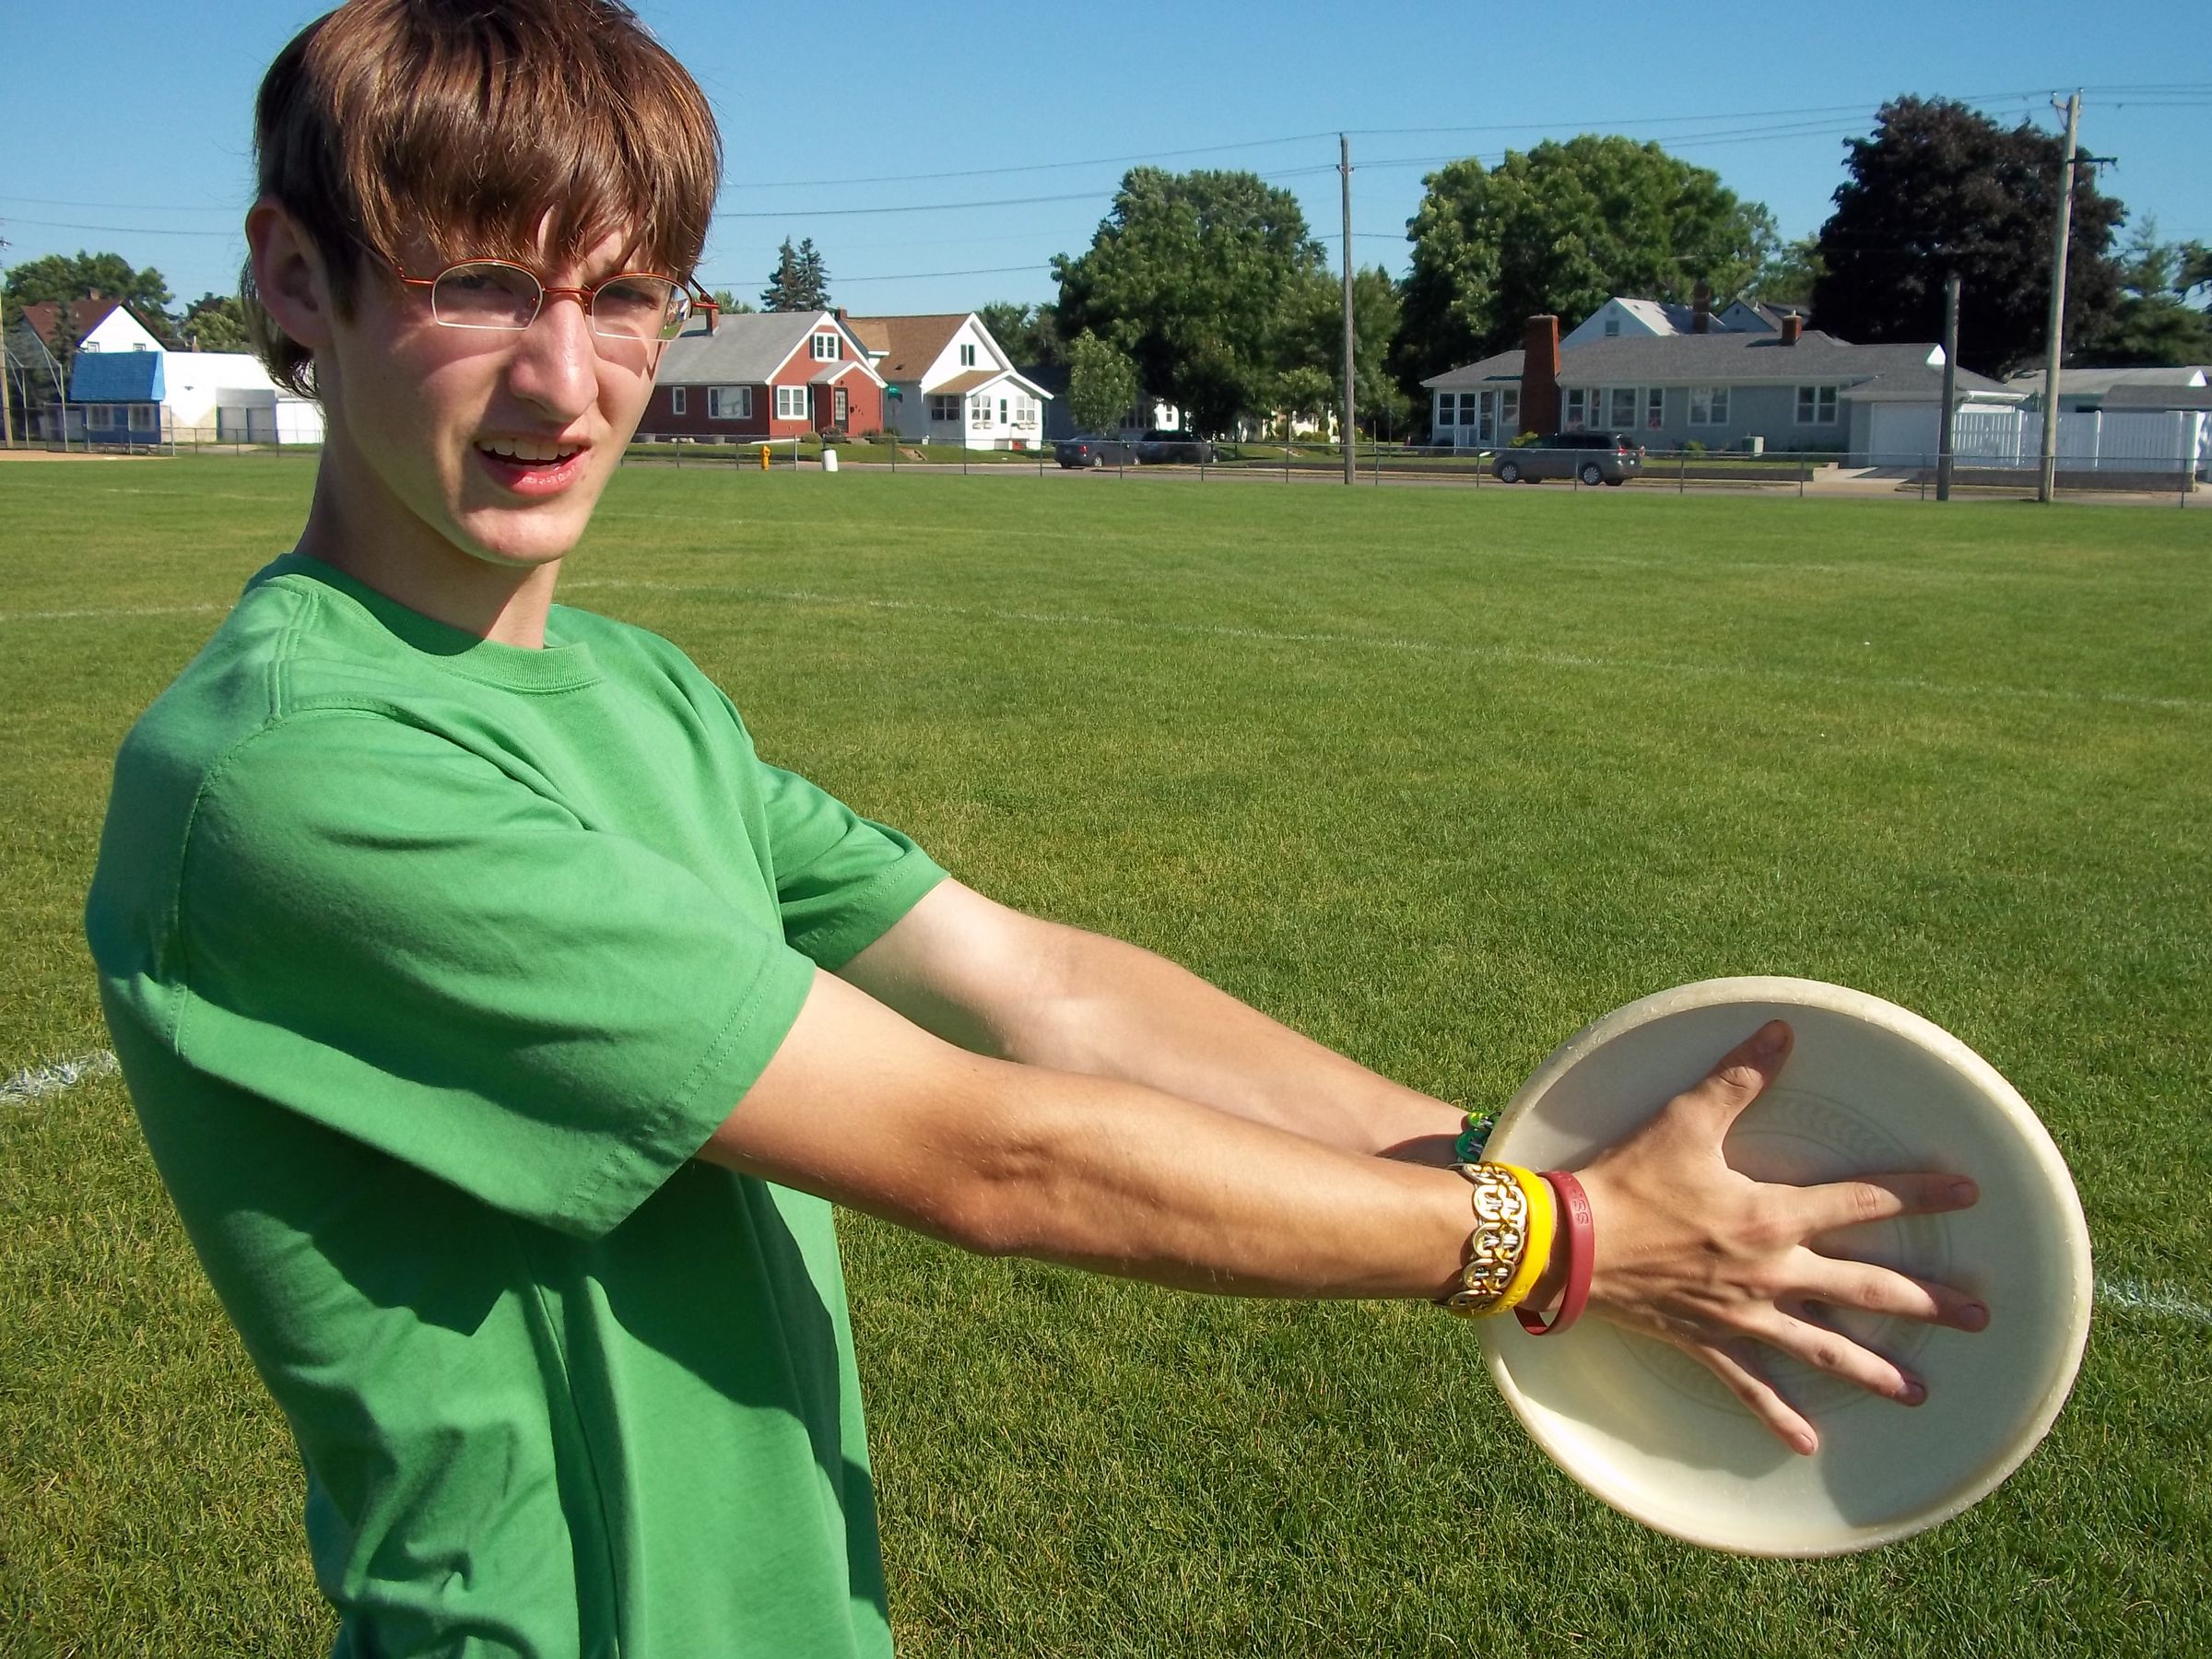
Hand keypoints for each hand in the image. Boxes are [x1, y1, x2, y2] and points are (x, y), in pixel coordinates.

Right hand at [1570, 1020, 1987, 1453]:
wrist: (1572, 1244)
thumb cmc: (1629, 1179)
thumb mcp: (1684, 1120)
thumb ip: (1738, 1077)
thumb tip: (1781, 1029)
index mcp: (1773, 1216)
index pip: (1863, 1202)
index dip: (1919, 1194)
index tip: (1969, 1193)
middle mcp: (1773, 1272)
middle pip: (1867, 1289)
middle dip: (1928, 1302)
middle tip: (1979, 1317)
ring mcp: (1745, 1315)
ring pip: (1826, 1348)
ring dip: (1876, 1371)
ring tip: (1919, 1392)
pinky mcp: (1709, 1341)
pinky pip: (1752, 1386)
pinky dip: (1779, 1416)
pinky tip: (1809, 1443)